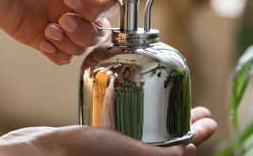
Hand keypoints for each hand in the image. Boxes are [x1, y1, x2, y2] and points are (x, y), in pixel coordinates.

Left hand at [0, 0, 138, 63]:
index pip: (108, 3)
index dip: (96, 7)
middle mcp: (72, 1)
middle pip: (100, 28)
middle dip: (85, 29)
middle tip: (62, 18)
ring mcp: (56, 19)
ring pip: (82, 44)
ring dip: (72, 42)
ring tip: (50, 29)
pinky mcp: (36, 35)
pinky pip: (59, 55)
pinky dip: (57, 54)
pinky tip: (43, 39)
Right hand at [0, 107, 216, 155]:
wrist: (42, 150)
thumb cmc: (85, 154)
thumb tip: (192, 150)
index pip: (180, 154)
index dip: (199, 137)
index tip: (210, 119)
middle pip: (170, 143)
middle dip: (187, 125)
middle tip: (199, 109)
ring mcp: (120, 152)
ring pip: (153, 134)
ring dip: (169, 118)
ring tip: (179, 101)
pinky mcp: (105, 141)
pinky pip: (132, 128)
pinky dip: (144, 116)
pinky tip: (146, 101)